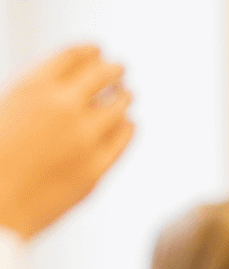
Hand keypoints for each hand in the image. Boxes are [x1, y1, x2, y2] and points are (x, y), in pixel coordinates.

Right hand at [0, 45, 134, 239]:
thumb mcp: (7, 109)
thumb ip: (36, 93)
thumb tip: (70, 81)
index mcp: (33, 87)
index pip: (75, 55)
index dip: (90, 51)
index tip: (98, 51)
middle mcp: (63, 107)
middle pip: (104, 73)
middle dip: (113, 69)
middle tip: (119, 70)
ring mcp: (84, 137)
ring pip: (121, 104)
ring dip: (124, 96)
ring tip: (126, 95)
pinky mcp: (98, 166)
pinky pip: (125, 136)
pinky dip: (127, 125)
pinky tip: (126, 124)